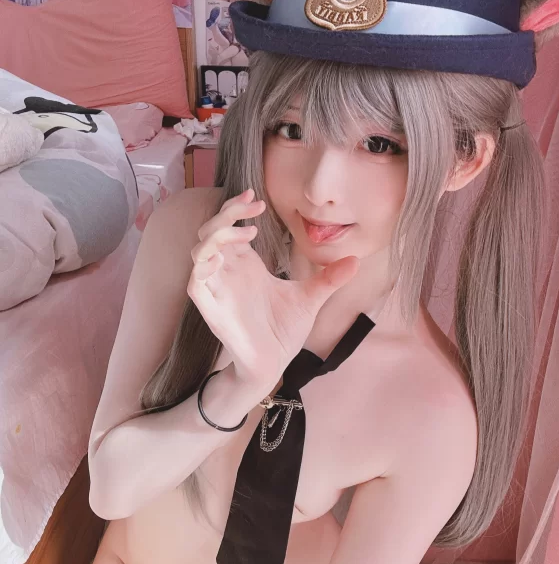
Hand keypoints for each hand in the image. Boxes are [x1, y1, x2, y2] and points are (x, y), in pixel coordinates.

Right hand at [188, 189, 358, 390]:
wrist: (273, 364)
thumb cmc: (283, 332)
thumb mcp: (311, 299)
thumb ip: (329, 279)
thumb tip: (356, 261)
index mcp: (245, 265)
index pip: (231, 226)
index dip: (237, 208)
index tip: (257, 199)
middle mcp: (228, 272)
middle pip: (212, 230)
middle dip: (227, 212)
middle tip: (253, 206)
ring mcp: (217, 289)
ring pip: (200, 250)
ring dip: (217, 235)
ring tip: (246, 234)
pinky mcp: (212, 308)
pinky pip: (196, 282)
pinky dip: (203, 266)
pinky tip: (222, 259)